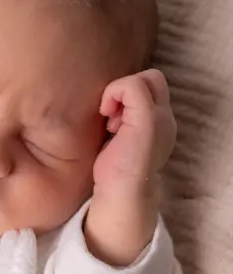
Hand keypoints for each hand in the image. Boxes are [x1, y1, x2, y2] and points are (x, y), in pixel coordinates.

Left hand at [93, 70, 176, 195]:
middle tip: (112, 115)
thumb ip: (123, 120)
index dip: (129, 94)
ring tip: (112, 122)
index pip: (151, 88)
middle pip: (153, 78)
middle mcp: (166, 118)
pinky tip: (107, 117)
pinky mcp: (148, 119)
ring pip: (145, 78)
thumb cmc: (115, 172)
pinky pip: (132, 85)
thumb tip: (109, 105)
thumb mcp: (121, 139)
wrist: (123, 194)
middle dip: (128, 89)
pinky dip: (113, 93)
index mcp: (160, 123)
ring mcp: (160, 118)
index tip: (112, 118)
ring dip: (120, 94)